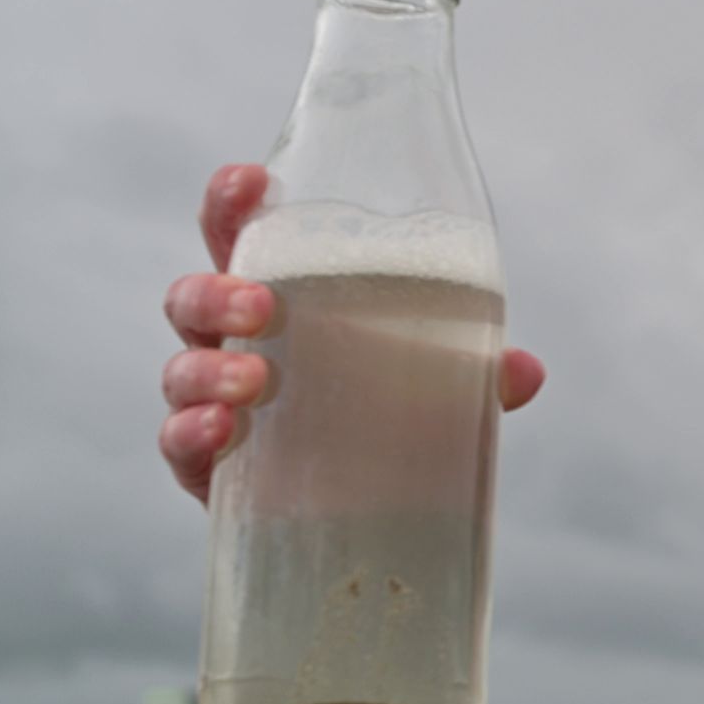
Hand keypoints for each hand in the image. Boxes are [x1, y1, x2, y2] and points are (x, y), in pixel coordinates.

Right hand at [159, 163, 546, 504]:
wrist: (368, 522)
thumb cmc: (389, 421)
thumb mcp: (439, 390)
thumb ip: (475, 373)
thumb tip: (524, 370)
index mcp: (284, 302)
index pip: (242, 238)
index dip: (231, 203)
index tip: (252, 181)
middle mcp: (235, 346)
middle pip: (193, 298)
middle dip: (216, 292)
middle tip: (262, 306)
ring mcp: (215, 406)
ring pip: (180, 370)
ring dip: (208, 369)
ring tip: (254, 380)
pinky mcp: (210, 471)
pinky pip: (178, 445)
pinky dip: (192, 433)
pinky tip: (222, 431)